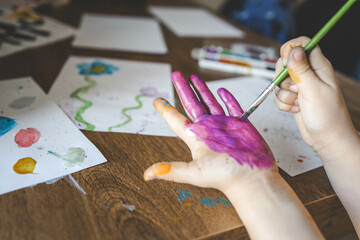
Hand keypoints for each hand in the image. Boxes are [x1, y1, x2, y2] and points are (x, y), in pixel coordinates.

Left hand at [144, 71, 276, 192]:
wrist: (252, 180)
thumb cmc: (225, 177)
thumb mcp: (194, 172)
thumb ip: (172, 170)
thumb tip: (147, 175)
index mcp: (195, 137)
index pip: (176, 119)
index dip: (166, 109)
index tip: (156, 100)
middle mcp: (208, 129)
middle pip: (192, 104)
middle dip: (184, 89)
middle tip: (177, 75)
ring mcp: (224, 125)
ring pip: (210, 102)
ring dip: (202, 90)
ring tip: (194, 77)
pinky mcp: (240, 124)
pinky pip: (232, 106)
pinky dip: (227, 97)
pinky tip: (221, 90)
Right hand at [274, 36, 355, 152]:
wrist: (326, 138)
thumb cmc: (327, 115)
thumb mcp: (313, 90)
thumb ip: (301, 69)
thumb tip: (293, 50)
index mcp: (318, 66)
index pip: (302, 44)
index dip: (291, 48)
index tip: (286, 62)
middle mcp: (309, 74)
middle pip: (285, 62)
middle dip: (283, 76)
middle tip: (295, 87)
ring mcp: (300, 86)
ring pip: (279, 81)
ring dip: (283, 94)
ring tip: (298, 102)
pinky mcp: (293, 98)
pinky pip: (278, 95)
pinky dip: (283, 104)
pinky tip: (296, 110)